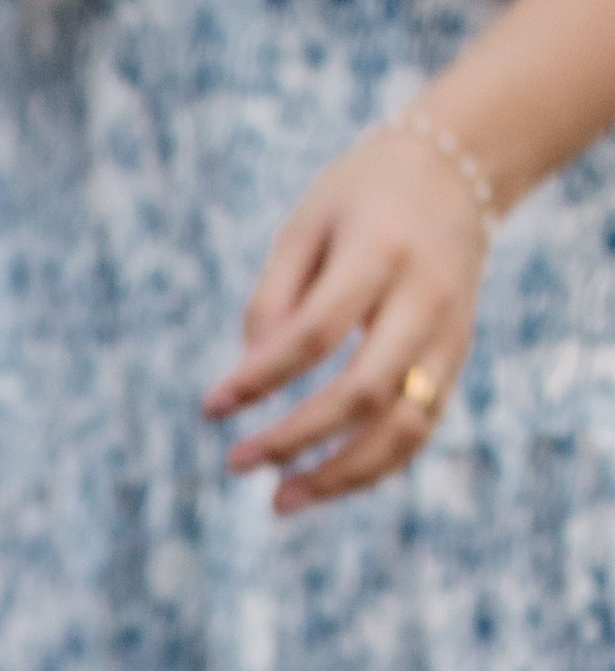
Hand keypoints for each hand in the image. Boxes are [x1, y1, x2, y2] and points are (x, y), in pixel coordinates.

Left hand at [203, 118, 489, 511]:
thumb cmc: (363, 196)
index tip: (210, 409)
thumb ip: (274, 298)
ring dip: (341, 474)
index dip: (260, 379)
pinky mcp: (457, 358)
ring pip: (404, 427)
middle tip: (236, 462)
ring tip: (280, 502)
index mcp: (381, 254)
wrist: (460, 169)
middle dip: (296, 436)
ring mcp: (450, 334)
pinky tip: (323, 483)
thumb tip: (250, 378)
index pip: (315, 334)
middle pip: (363, 390)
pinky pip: (421, 429)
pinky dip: (373, 467)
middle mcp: (425, 299)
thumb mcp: (306, 224)